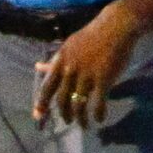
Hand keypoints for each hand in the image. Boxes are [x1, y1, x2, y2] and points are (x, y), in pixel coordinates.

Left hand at [36, 2, 145, 127]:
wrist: (115, 27)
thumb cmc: (92, 36)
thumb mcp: (69, 47)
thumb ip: (55, 61)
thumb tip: (37, 67)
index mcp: (60, 61)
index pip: (47, 86)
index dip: (41, 103)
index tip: (38, 116)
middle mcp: (70, 69)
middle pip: (62, 99)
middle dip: (64, 114)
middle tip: (67, 121)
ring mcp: (86, 75)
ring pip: (79, 104)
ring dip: (80, 118)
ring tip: (83, 125)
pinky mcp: (103, 79)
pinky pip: (98, 103)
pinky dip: (98, 114)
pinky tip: (100, 119)